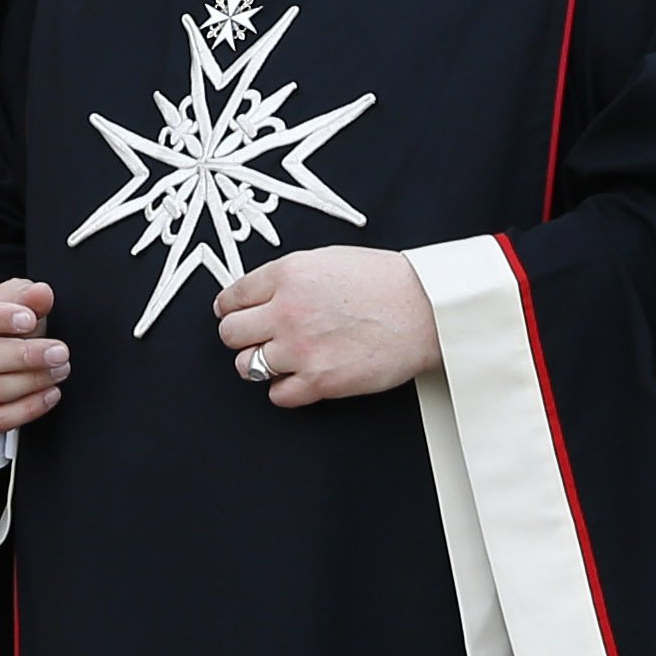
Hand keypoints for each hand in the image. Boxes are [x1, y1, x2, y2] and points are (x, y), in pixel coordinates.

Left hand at [214, 246, 438, 405]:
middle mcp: (287, 311)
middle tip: (256, 337)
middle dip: (241, 336)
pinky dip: (284, 388)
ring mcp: (300, 349)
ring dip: (261, 364)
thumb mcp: (326, 260)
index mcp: (287, 275)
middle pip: (230, 334)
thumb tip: (256, 295)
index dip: (230, 308)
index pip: (231, 297)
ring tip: (282, 357)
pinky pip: (276, 395)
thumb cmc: (384, 283)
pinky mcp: (319, 381)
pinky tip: (300, 376)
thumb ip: (287, 278)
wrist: (424, 310)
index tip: (233, 314)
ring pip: (247, 367)